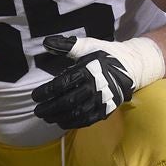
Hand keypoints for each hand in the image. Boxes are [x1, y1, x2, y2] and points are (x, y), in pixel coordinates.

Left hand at [32, 34, 163, 129]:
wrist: (131, 66)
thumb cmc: (105, 54)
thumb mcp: (87, 45)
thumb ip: (66, 45)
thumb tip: (45, 42)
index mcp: (87, 70)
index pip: (62, 84)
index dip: (46, 92)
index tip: (34, 96)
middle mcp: (94, 87)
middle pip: (66, 102)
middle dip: (49, 108)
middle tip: (37, 110)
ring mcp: (101, 100)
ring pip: (76, 113)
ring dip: (59, 117)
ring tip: (47, 117)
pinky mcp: (106, 109)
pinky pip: (87, 120)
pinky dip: (73, 123)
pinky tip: (62, 122)